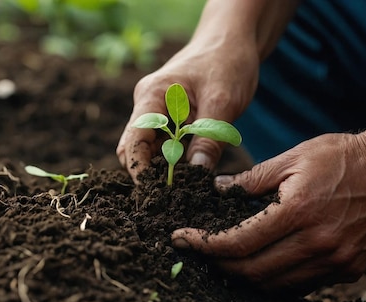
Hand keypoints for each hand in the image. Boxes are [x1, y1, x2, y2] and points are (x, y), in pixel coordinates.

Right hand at [116, 36, 258, 182]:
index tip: (158, 192)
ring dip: (162, 168)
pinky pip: (163, 144)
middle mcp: (147, 105)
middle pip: (134, 149)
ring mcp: (156, 111)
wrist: (233, 41)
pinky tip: (189, 172)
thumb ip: (208, 138)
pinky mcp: (169, 118)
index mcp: (152, 96)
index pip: (133, 141)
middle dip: (148, 173)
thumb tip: (197, 175)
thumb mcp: (223, 101)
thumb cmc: (227, 61)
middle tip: (173, 196)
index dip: (140, 170)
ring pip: (148, 149)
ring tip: (183, 188)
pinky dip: (173, 160)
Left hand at [171, 132, 365, 293]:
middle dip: (218, 265)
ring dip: (244, 276)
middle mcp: (316, 244)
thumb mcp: (294, 157)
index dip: (203, 244)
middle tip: (200, 250)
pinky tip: (262, 264)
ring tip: (226, 260)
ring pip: (274, 285)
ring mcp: (334, 262)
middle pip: (251, 272)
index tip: (181, 239)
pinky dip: (274, 279)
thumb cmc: (344, 156)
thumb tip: (216, 191)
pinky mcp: (347, 270)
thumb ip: (252, 179)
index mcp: (297, 212)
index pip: (237, 243)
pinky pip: (300, 286)